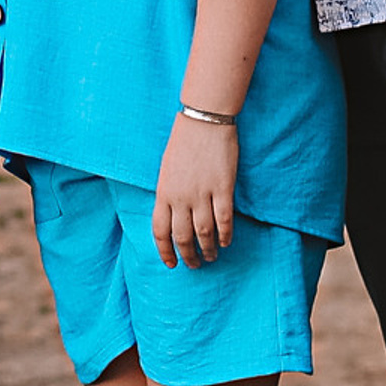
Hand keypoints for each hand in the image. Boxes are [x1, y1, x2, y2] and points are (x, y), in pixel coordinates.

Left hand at [152, 116, 237, 267]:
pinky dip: (225, 235)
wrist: (203, 121)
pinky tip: (226, 242)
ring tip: (212, 257)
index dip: (165, 250)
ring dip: (208, 249)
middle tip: (195, 265)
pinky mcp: (223, 188)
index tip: (171, 263)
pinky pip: (224, 219)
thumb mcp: (166, 170)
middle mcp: (180, 197)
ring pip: (204, 232)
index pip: (160, 230)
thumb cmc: (183, 143)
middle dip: (188, 255)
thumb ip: (168, 194)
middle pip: (182, 236)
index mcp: (163, 192)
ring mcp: (202, 193)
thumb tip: (173, 216)